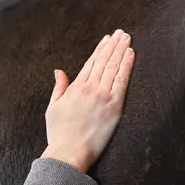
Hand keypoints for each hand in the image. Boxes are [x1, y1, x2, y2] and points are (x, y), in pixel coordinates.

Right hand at [41, 30, 135, 172]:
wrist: (69, 152)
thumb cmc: (59, 134)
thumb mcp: (53, 107)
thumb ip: (59, 87)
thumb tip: (59, 71)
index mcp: (75, 87)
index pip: (91, 63)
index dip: (100, 49)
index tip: (107, 39)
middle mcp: (89, 87)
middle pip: (104, 61)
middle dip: (113, 45)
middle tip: (121, 32)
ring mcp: (103, 95)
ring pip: (113, 67)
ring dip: (121, 50)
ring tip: (127, 38)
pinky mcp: (114, 105)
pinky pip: (122, 81)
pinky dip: (126, 66)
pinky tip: (131, 54)